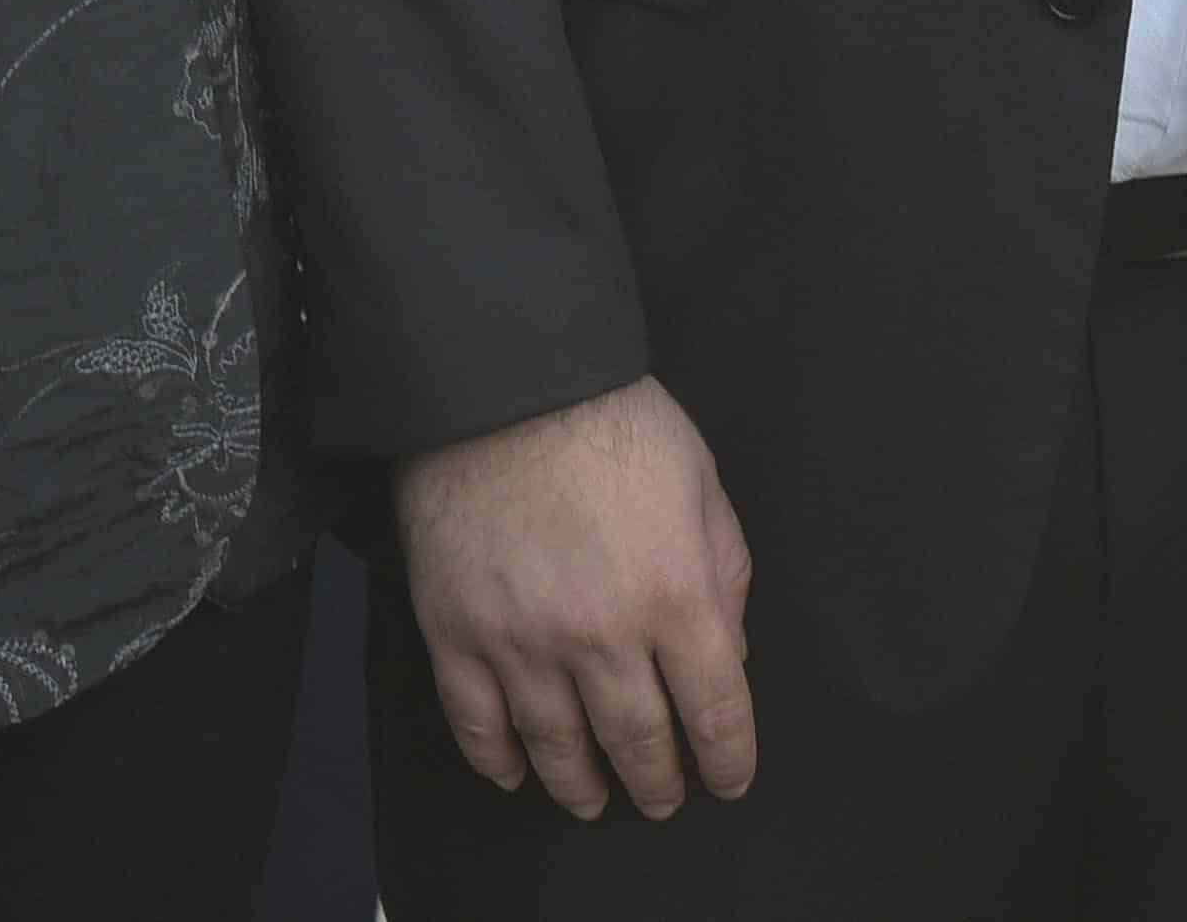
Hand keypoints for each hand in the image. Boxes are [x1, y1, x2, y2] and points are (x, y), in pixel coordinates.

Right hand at [392, 376, 756, 822]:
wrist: (504, 383)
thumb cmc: (614, 422)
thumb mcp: (702, 484)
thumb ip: (723, 573)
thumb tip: (728, 651)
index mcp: (674, 596)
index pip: (714, 711)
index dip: (728, 759)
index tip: (729, 780)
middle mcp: (601, 635)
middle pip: (638, 741)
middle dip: (659, 782)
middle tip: (663, 799)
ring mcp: (522, 642)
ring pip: (558, 746)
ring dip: (582, 787)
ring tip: (595, 802)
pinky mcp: (457, 634)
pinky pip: (477, 723)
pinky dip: (498, 760)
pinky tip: (516, 774)